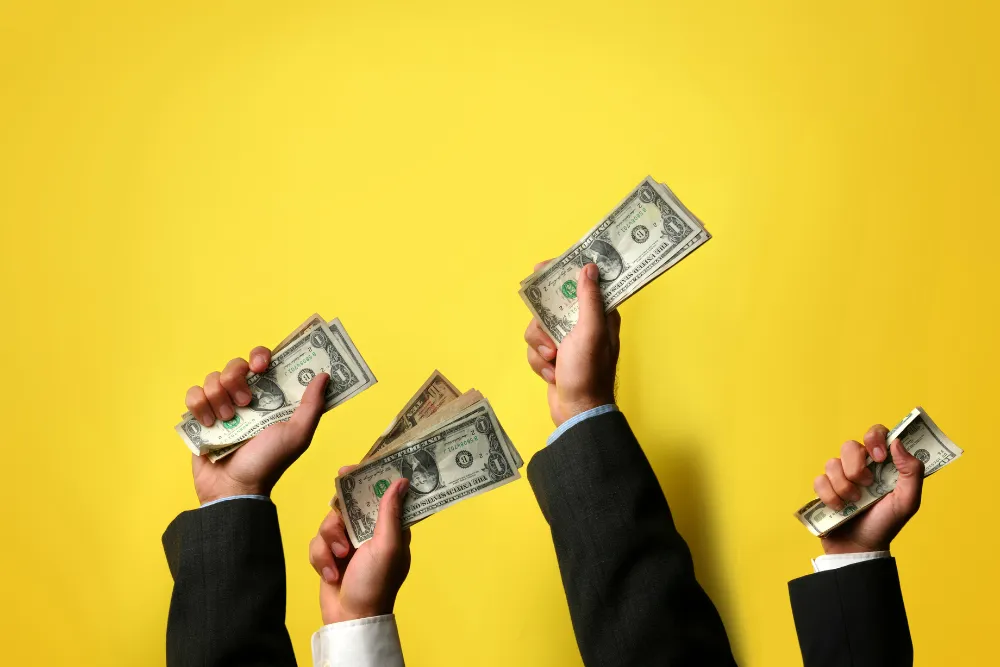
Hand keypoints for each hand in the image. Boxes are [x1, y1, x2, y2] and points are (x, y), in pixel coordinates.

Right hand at [184, 346, 330, 504]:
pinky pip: (193, 394)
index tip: (261, 366)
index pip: (264, 360)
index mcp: (270, 397)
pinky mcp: (200, 416)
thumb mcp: (297, 434)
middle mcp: (246, 397)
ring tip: (227, 421)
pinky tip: (209, 424)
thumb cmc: (269, 462)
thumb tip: (324, 375)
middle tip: (245, 402)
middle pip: (236, 365)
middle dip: (237, 378)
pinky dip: (199, 406)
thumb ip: (312, 405)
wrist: (234, 488)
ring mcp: (221, 405)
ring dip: (219, 397)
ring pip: (213, 378)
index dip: (261, 356)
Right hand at [310, 472, 411, 623]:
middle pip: (349, 503)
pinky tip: (329, 574)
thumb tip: (402, 481)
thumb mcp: (388, 546)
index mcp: (390, 528)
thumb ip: (390, 513)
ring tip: (339, 557)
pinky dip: (320, 557)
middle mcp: (369, 532)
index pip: (381, 494)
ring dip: (330, 540)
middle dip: (341, 509)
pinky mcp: (329, 554)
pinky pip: (317, 541)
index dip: (368, 479)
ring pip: (330, 521)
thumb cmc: (375, 584)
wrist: (349, 618)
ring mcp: (348, 543)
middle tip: (336, 504)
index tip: (353, 469)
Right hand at [524, 261, 620, 425]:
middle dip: (543, 323)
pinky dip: (539, 362)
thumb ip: (588, 299)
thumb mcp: (590, 332)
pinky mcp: (553, 357)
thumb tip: (589, 268)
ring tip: (553, 360)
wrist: (576, 412)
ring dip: (540, 346)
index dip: (562, 272)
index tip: (542, 268)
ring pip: (538, 328)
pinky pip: (535, 348)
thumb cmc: (588, 372)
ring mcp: (566, 341)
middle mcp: (583, 325)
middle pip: (551, 304)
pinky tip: (552, 374)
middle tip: (546, 331)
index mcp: (599, 315)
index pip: (582, 282)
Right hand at [814, 424, 924, 554]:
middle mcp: (860, 466)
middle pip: (849, 445)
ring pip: (832, 463)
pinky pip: (819, 481)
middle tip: (866, 485)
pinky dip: (830, 496)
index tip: (879, 457)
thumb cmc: (886, 524)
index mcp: (882, 464)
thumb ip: (912, 472)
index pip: (876, 433)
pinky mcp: (824, 488)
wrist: (860, 548)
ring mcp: (840, 476)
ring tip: (854, 503)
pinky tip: (840, 509)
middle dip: (856, 468)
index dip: (874, 438)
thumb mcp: (908, 501)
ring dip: (844, 486)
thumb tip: (897, 443)